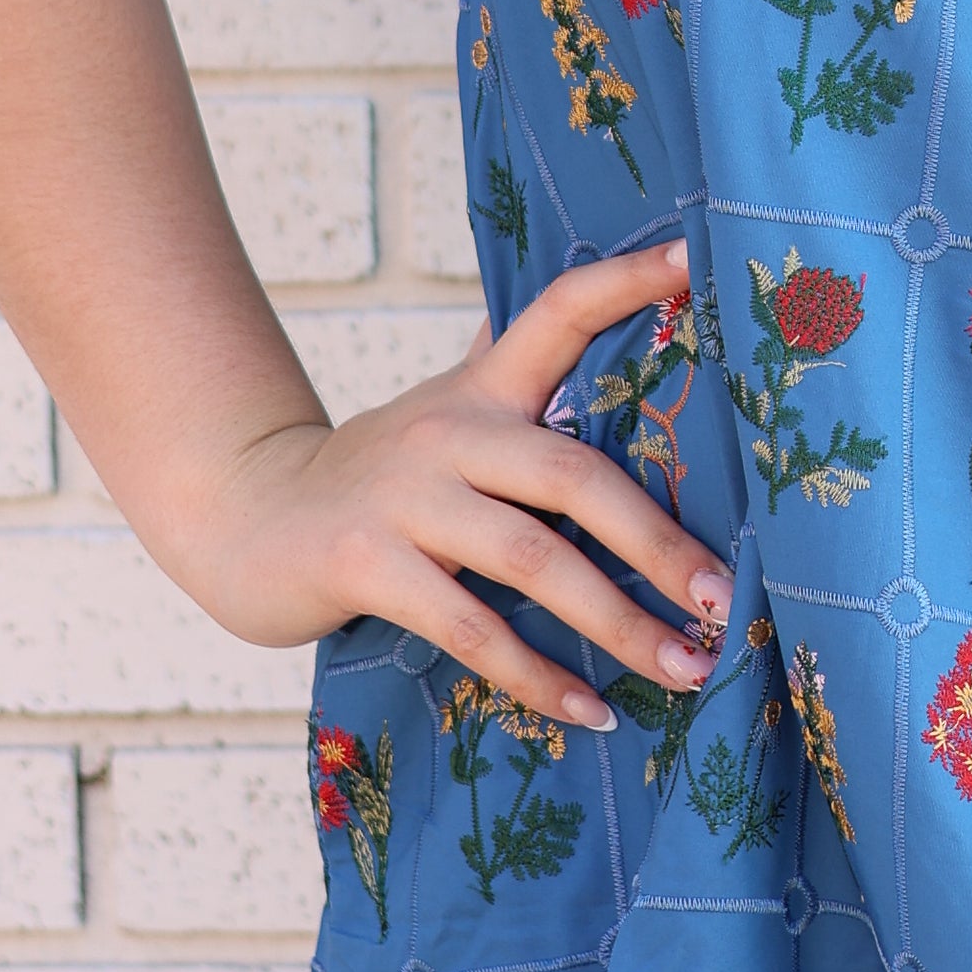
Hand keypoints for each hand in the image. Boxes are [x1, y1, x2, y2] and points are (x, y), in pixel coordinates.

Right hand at [169, 239, 724, 732]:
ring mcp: (403, 496)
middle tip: (726, 599)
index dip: (625, 282)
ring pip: (534, 559)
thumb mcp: (447, 412)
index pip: (555, 312)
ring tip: (684, 668)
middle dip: (661, 542)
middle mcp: (448, 431)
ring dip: (617, 623)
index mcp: (481, 388)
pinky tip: (589, 710)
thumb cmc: (378, 475)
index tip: (698, 261)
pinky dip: (537, 676)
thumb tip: (612, 303)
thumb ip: (516, 370)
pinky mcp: (364, 563)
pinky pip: (471, 628)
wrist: (244, 516)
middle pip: (574, 475)